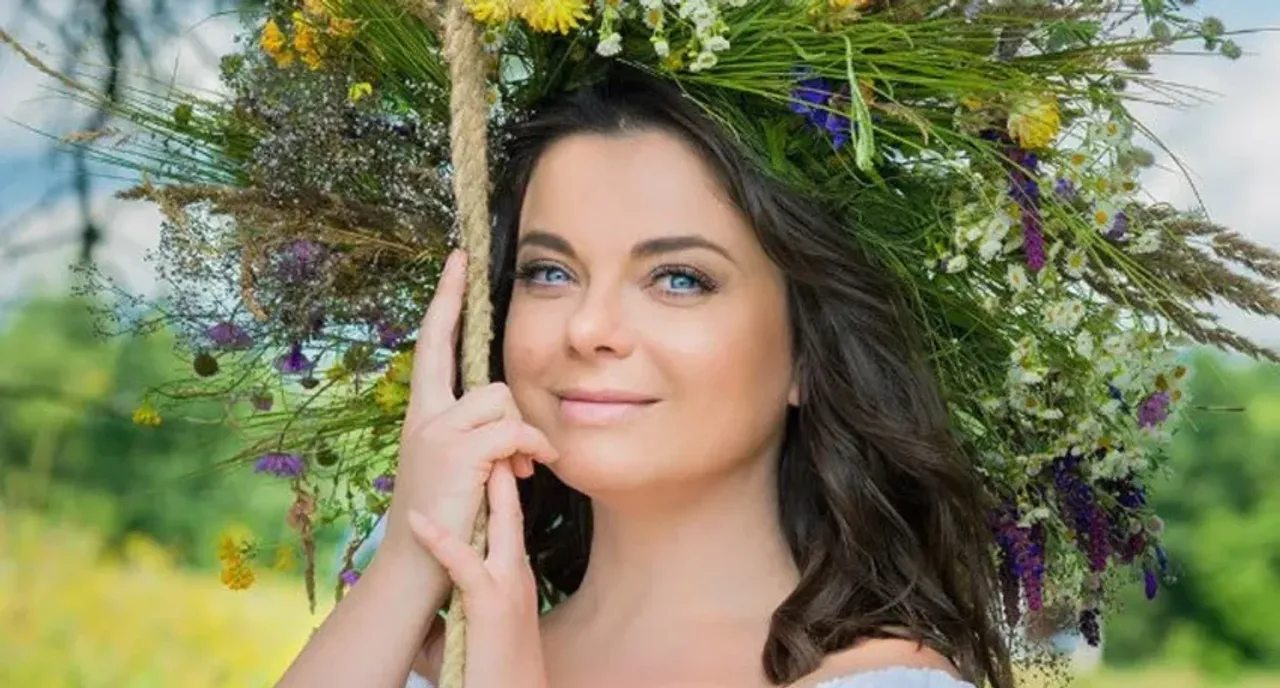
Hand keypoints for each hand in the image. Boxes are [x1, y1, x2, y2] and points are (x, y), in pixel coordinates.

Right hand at [378, 249, 560, 568]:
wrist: (420, 563)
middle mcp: (425, 414)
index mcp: (424, 412)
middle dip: (486, 368)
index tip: (457, 259)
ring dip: (521, 436)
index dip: (447, 299)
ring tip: (519, 470)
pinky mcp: (459, 450)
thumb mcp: (460, 464)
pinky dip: (530, 449)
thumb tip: (515, 422)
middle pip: (473, 367)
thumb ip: (480, 433)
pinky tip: (529, 471)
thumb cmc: (448, 515)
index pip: (434, 342)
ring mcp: (439, 430)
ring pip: (502, 400)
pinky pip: (512, 429)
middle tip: (488, 347)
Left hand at [409, 459, 548, 687]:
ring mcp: (506, 584)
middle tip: (482, 427)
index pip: (507, 513)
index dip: (499, 475)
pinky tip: (420, 522)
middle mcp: (514, 570)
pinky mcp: (490, 605)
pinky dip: (443, 541)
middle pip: (510, 505)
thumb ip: (457, 594)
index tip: (484, 443)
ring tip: (468, 450)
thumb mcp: (476, 620)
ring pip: (501, 523)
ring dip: (487, 486)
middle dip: (501, 462)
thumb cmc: (488, 667)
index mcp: (510, 571)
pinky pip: (466, 565)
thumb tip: (428, 584)